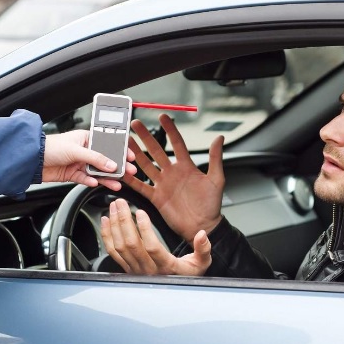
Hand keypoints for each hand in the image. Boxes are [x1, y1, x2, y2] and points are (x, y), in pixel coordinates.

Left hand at [42, 130, 136, 190]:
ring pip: (97, 171)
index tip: (130, 156)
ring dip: (107, 177)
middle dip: (117, 166)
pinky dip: (91, 182)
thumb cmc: (50, 146)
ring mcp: (79, 163)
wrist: (32, 160)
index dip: (119, 150)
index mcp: (86, 138)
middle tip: (129, 171)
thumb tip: (111, 164)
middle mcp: (84, 150)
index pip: (108, 144)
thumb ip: (95, 158)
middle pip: (105, 159)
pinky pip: (86, 179)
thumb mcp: (76, 150)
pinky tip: (96, 183)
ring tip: (117, 183)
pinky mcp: (72, 174)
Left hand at [101, 199, 211, 274]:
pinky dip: (107, 236)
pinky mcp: (127, 268)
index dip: (144, 230)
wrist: (176, 291)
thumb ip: (203, 249)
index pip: (152, 248)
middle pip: (131, 245)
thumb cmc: (188, 275)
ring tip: (114, 207)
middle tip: (121, 202)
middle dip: (123, 221)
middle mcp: (148, 270)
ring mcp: (135, 270)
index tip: (140, 212)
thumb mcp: (202, 263)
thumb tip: (202, 234)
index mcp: (166, 267)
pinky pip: (113, 252)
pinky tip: (105, 221)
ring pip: (120, 248)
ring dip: (114, 226)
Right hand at [123, 114, 224, 241]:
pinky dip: (131, 179)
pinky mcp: (156, 197)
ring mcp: (163, 184)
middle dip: (146, 137)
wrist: (203, 226)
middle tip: (136, 124)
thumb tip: (219, 138)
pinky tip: (123, 170)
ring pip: (146, 165)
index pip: (176, 143)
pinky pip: (141, 186)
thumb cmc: (211, 205)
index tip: (163, 116)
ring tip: (126, 141)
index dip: (170, 130)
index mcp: (187, 167)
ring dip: (136, 153)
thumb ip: (215, 158)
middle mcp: (172, 173)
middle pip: (156, 150)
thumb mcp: (216, 179)